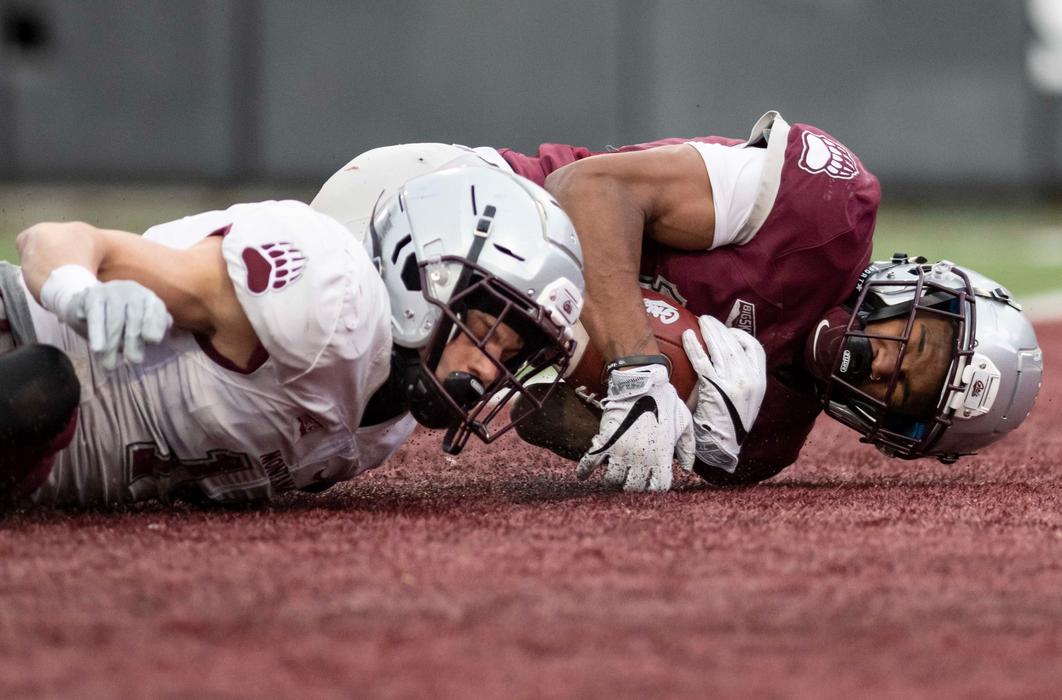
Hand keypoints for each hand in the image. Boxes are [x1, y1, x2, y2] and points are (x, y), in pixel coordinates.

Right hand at [71, 281, 172, 369]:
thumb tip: (154, 337)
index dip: (156, 325)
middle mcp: (133, 291)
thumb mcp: (138, 324)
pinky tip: (97, 349)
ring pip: (115, 321)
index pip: (157, 312)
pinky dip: (97, 333)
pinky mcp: (92, 294)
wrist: (85, 303)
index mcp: (148, 299)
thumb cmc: (119, 318)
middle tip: (134, 361)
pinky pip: (96, 316)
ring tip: (110, 366)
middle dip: (134, 342)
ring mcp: (112, 291)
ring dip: (113, 346)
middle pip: (135, 319)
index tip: (153, 341)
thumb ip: (151, 330)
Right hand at [576, 364, 694, 491]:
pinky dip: (585, 471)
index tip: (651, 483)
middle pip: (634, 487)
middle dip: (633, 485)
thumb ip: (687, 447)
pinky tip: (582, 476)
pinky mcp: (606, 440)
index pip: (658, 487)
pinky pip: (591, 462)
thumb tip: (687, 467)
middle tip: (631, 479)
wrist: (641, 381)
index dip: (655, 488)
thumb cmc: (665, 400)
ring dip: (614, 479)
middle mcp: (642, 458)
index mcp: (662, 455)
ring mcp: (622, 451)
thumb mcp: (684, 421)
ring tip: (614, 473)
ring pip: (614, 479)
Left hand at [681, 315, 766, 472]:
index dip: (740, 335)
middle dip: (720, 328)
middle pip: (735, 344)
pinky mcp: (715, 388)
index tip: (728, 331)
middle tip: (707, 320)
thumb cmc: (727, 424)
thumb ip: (739, 382)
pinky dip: (695, 346)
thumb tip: (723, 361)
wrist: (721, 447)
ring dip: (709, 331)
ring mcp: (733, 383)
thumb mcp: (744, 402)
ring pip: (720, 348)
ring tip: (699, 322)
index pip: (755, 348)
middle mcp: (749, 379)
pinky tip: (687, 336)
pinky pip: (703, 361)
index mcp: (759, 381)